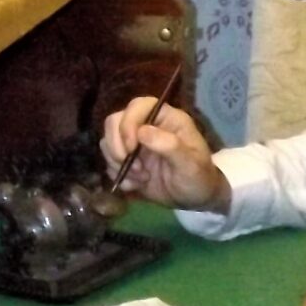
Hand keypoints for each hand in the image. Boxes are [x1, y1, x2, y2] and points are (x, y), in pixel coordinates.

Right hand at [100, 96, 228, 211]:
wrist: (194, 199)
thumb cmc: (198, 177)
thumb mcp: (190, 164)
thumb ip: (169, 145)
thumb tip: (141, 132)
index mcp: (165, 118)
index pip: (138, 106)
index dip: (128, 123)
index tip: (131, 148)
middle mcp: (146, 126)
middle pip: (115, 122)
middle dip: (117, 147)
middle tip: (134, 168)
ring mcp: (134, 143)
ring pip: (107, 142)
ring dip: (117, 163)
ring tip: (140, 178)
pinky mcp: (127, 161)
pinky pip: (109, 162)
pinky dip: (118, 176)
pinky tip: (135, 186)